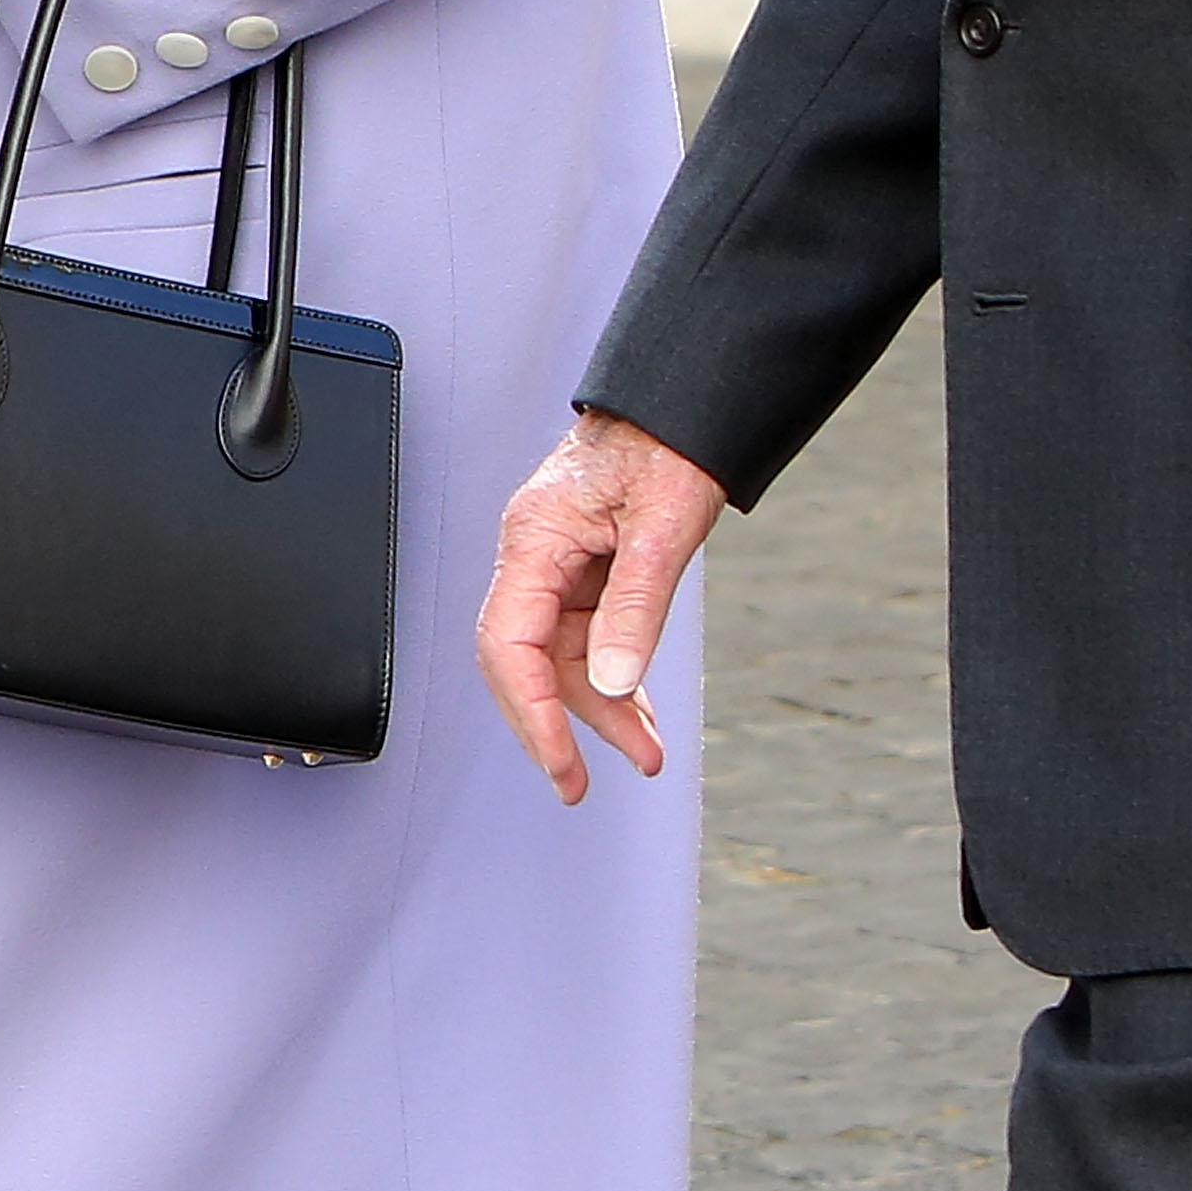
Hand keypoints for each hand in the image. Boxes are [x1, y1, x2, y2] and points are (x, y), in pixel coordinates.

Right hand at [475, 411, 727, 803]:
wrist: (684, 407)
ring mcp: (558, 566)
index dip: (530, 712)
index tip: (560, 763)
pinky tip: (636, 710)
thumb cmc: (667, 445)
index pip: (508, 644)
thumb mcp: (662, 527)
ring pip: (561, 659)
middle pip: (526, 662)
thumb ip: (636, 607)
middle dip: (557, 725)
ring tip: (646, 752)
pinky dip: (613, 680)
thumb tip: (613, 683)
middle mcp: (535, 556)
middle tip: (582, 783)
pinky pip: (588, 640)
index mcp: (534, 539)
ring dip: (600, 710)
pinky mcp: (586, 573)